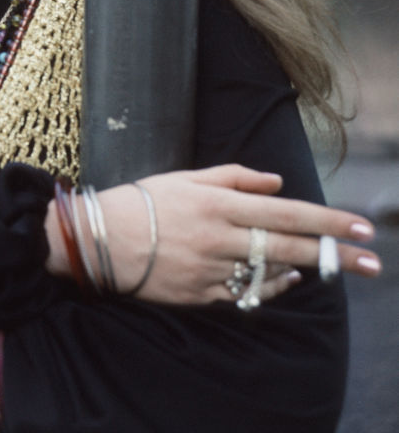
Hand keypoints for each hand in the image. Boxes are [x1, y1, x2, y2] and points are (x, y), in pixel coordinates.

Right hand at [46, 164, 380, 304]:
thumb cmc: (142, 201)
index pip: (285, 213)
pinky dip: (270, 287)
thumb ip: (234, 177)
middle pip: (289, 247)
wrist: (100, 239)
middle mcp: (220, 237)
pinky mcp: (202, 295)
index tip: (360, 225)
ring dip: (303, 270)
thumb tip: (278, 183)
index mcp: (217, 203)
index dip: (326, 220)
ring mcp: (212, 269)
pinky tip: (285, 280)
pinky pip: (247, 295)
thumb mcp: (185, 177)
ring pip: (271, 274)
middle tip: (371, 262)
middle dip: (335, 254)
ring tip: (328, 268)